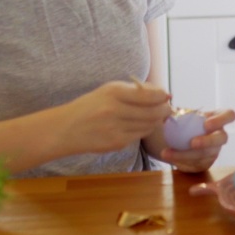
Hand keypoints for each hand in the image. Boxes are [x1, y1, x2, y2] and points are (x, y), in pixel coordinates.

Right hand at [56, 81, 171, 156]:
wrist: (65, 129)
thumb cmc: (89, 106)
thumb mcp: (107, 91)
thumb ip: (132, 91)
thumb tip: (160, 94)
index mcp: (113, 92)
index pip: (147, 95)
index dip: (162, 96)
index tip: (167, 96)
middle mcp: (115, 109)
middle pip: (152, 112)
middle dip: (164, 110)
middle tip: (168, 108)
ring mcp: (116, 128)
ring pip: (149, 125)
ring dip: (157, 120)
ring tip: (157, 116)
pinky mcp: (117, 143)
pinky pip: (139, 135)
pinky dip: (145, 129)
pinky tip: (142, 125)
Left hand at [158, 108, 234, 173]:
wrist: (173, 137)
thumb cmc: (180, 120)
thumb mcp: (178, 112)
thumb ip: (174, 110)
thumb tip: (166, 106)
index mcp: (218, 117)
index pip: (229, 115)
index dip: (220, 120)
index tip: (206, 124)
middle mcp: (220, 135)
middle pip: (222, 138)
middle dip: (208, 141)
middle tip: (192, 143)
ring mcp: (214, 151)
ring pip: (205, 155)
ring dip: (185, 154)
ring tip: (166, 152)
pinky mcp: (205, 163)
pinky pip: (195, 165)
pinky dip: (180, 161)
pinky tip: (169, 157)